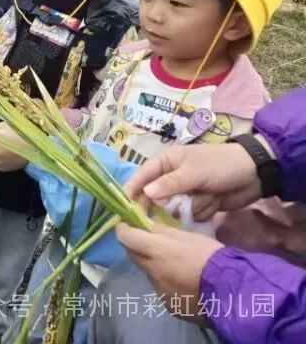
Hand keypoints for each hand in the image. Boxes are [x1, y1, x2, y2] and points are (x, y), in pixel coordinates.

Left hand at [115, 223, 223, 320]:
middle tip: (149, 240)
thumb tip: (148, 227)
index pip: (125, 236)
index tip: (128, 223)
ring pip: (147, 272)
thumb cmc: (212, 258)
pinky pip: (160, 288)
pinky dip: (166, 281)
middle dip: (136, 246)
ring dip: (153, 265)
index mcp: (156, 251)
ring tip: (174, 263)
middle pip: (132, 255)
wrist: (233, 293)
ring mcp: (159, 290)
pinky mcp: (168, 305)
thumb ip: (163, 231)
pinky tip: (183, 281)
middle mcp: (152, 272)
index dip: (124, 228)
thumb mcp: (189, 236)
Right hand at [125, 143, 260, 220]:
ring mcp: (186, 192)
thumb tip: (145, 194)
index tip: (124, 209)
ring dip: (189, 207)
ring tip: (206, 197)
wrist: (255, 173)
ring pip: (174, 208)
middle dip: (161, 205)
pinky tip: (215, 202)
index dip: (132, 191)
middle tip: (160, 217)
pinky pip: (190, 214)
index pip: (142, 177)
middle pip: (155, 197)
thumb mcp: (193, 172)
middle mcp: (171, 177)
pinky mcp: (199, 204)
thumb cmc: (220, 165)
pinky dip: (202, 211)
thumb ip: (169, 184)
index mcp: (166, 163)